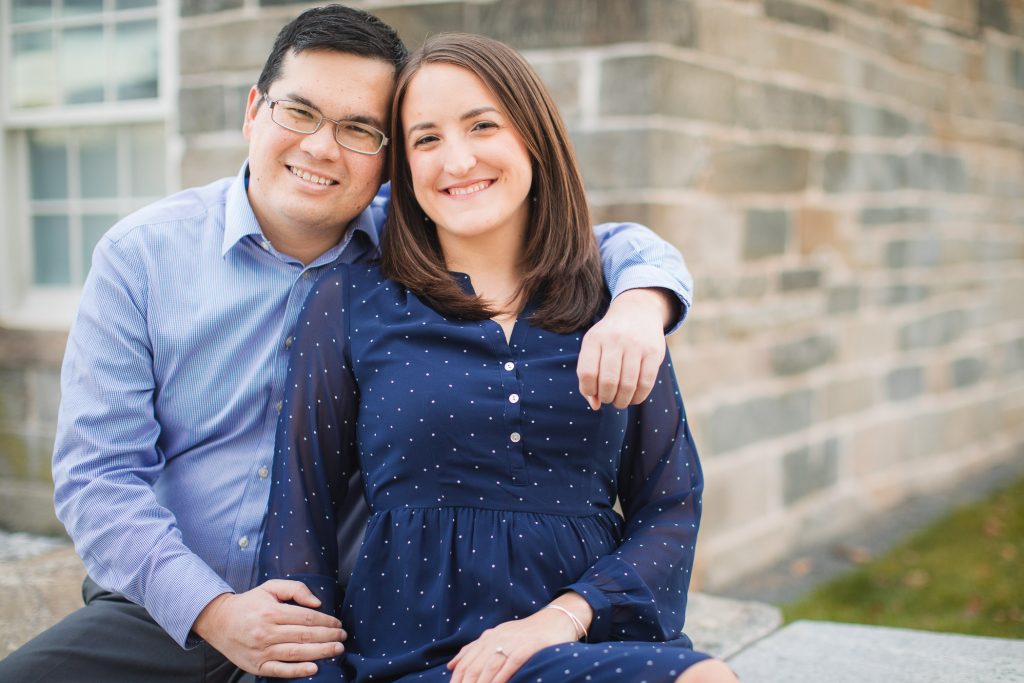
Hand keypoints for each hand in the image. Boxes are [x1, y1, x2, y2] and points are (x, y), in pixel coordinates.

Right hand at [192, 580, 346, 677]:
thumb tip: (317, 603)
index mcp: (272, 612)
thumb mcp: (270, 587)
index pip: (307, 618)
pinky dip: (297, 671)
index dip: (326, 622)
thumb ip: (295, 589)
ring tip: (337, 650)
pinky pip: (280, 670)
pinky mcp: (256, 666)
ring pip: (296, 652)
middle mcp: (266, 632)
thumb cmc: (249, 604)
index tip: (338, 624)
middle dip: (328, 637)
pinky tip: (313, 668)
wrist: (218, 621)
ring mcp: (261, 651)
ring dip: (320, 652)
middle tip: (343, 638)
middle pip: (305, 636)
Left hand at [447, 608, 577, 682]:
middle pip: (475, 667)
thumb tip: (451, 666)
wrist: (555, 620)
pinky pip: (512, 663)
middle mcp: (497, 638)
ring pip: (490, 667)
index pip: (466, 662)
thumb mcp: (497, 637)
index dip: (457, 680)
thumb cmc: (524, 634)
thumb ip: (474, 650)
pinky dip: (502, 677)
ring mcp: (513, 642)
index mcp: (487, 637)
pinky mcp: (529, 646)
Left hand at [578, 288, 674, 408]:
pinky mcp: (653, 352)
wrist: (637, 312)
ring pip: (627, 385)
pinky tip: (634, 398)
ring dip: (622, 401)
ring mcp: (636, 345)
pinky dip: (638, 397)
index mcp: (594, 339)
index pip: (587, 373)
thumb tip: (595, 406)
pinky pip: (646, 383)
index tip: (593, 393)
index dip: (589, 390)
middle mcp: (615, 340)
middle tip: (609, 399)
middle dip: (607, 398)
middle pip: (608, 381)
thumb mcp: (593, 348)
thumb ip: (588, 376)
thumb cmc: (609, 338)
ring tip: (620, 401)